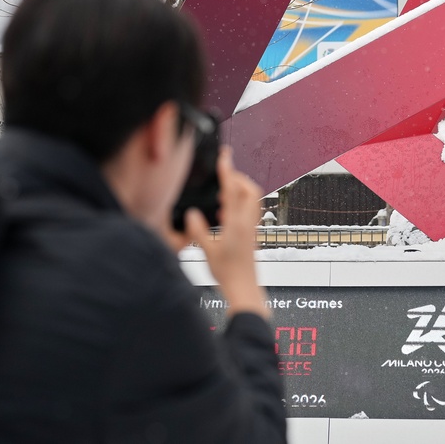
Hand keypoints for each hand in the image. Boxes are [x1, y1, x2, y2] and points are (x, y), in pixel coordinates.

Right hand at [195, 147, 269, 318]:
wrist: (245, 289)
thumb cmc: (228, 274)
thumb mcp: (207, 251)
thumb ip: (198, 231)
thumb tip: (192, 214)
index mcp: (236, 224)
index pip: (232, 190)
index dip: (227, 170)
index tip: (225, 156)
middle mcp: (247, 223)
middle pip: (250, 189)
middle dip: (237, 178)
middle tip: (224, 174)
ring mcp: (252, 228)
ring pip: (251, 199)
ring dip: (239, 190)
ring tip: (222, 193)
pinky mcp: (252, 234)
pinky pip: (248, 211)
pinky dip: (239, 204)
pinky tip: (225, 213)